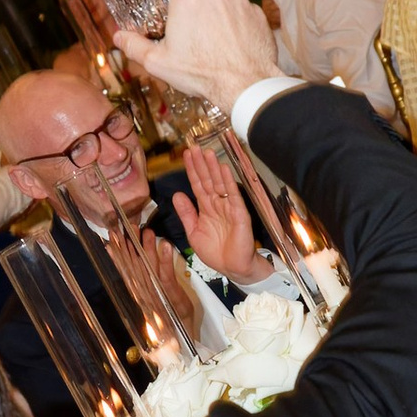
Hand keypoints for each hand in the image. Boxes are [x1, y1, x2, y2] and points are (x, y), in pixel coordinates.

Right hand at [116, 0, 279, 127]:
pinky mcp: (256, 12)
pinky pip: (243, 11)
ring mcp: (238, 0)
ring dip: (220, 13)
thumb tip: (118, 37)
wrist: (244, 84)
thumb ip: (135, 46)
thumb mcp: (159, 63)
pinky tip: (234, 44)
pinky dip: (239, 23)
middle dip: (199, 4)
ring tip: (217, 40)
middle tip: (195, 30)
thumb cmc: (200, 73)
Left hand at [171, 140, 259, 283]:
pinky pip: (233, 195)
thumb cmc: (216, 253)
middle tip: (194, 147)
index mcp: (206, 208)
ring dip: (213, 168)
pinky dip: (227, 181)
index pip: (197, 185)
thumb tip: (177, 195)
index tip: (186, 155)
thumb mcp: (193, 232)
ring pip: (219, 183)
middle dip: (201, 164)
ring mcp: (229, 207)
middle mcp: (217, 204)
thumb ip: (186, 214)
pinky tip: (223, 169)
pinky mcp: (239, 213)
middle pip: (207, 180)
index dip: (192, 170)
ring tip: (207, 152)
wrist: (232, 268)